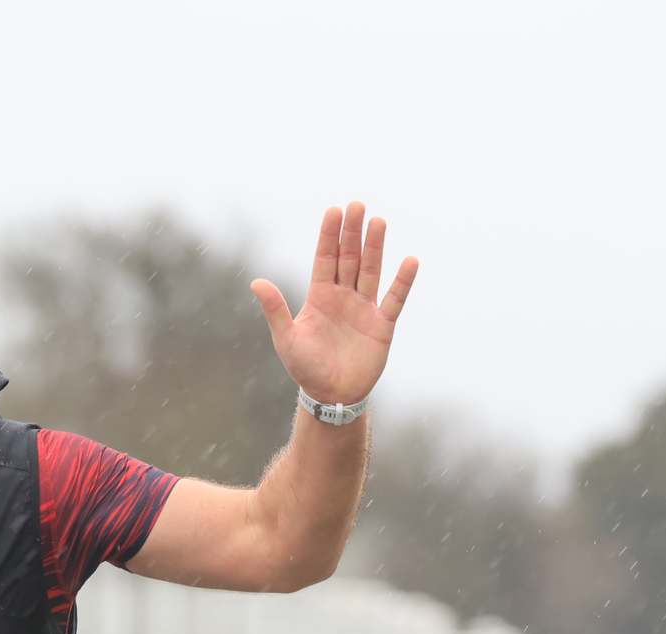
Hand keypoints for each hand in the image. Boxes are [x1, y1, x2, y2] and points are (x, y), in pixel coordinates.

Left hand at [250, 202, 417, 404]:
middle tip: (357, 205)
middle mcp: (343, 297)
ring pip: (371, 271)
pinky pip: (394, 299)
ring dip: (375, 247)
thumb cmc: (305, 368)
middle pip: (349, 258)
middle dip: (352, 233)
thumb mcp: (286, 338)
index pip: (325, 259)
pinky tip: (409, 260)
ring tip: (378, 222)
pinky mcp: (382, 325)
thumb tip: (256, 282)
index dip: (329, 236)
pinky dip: (402, 282)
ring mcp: (364, 309)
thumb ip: (275, 309)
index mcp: (319, 297)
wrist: (330, 395)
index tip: (335, 211)